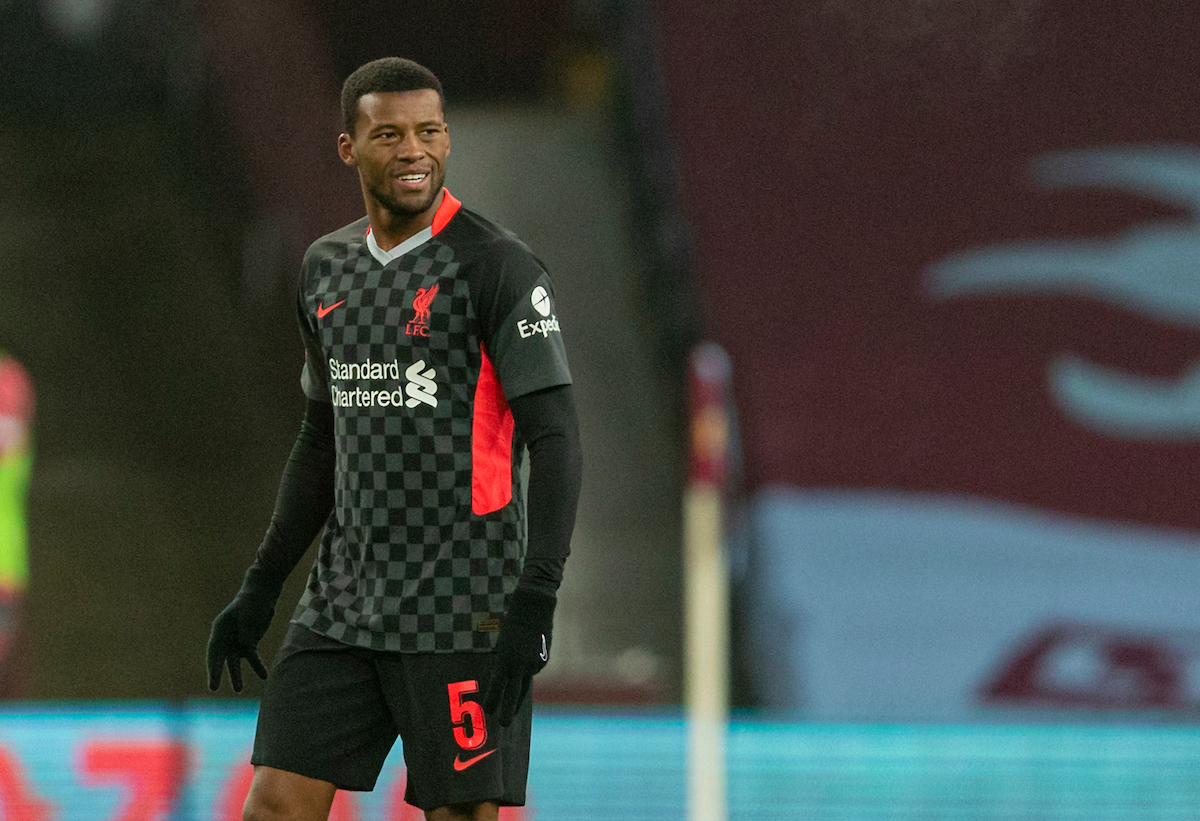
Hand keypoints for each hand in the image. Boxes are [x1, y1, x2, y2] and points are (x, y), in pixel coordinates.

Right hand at [206, 588, 274, 691]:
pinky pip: (252, 657)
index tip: (212, 679)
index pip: (214, 650)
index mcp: (220, 628)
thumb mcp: (247, 617)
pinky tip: (264, 675)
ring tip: (238, 689)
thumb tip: (246, 652)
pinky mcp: (249, 643)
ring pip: (235, 661)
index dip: (212, 665)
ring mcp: (236, 641)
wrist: (262, 596)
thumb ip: (245, 635)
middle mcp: (225, 637)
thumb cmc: (252, 603)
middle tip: (213, 688)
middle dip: (217, 673)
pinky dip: (258, 666)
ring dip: (237, 675)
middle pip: (220, 658)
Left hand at [482, 587, 555, 725]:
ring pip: (524, 685)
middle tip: (503, 724)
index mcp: (505, 659)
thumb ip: (504, 663)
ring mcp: (534, 664)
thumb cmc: (512, 624)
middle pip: (513, 694)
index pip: (497, 686)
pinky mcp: (543, 661)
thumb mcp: (503, 644)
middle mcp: (520, 665)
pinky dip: (528, 668)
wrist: (534, 608)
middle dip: (508, 711)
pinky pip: (533, 670)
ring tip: (513, 705)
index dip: (492, 700)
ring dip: (518, 695)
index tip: (488, 711)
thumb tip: (505, 681)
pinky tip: (528, 655)